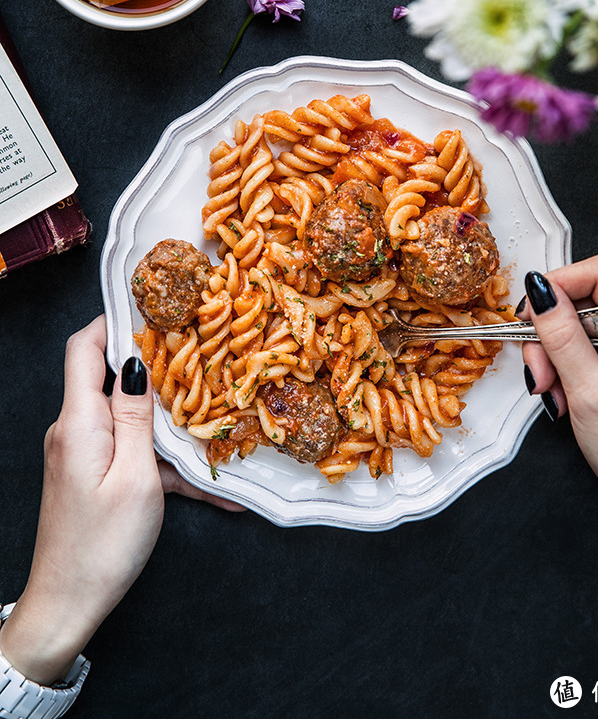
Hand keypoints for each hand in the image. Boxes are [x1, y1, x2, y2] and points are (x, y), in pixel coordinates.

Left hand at [0, 316, 241, 685]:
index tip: (156, 305)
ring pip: (128, 414)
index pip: (84, 347)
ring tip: (216, 413)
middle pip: (108, 375)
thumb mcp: (134, 477)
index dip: (115, 319)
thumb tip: (138, 361)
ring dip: (169, 416)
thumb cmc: (102, 545)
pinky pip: (132, 452)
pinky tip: (212, 482)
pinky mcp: (93, 474)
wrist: (67, 606)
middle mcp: (75, 429)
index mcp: (80, 421)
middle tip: (201, 351)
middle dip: (155, 361)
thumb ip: (138, 416)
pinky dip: (166, 461)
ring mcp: (83, 452)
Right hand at [521, 255, 597, 683]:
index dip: (556, 287)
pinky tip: (567, 395)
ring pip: (583, 323)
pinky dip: (571, 366)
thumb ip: (561, 335)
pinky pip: (592, 343)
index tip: (526, 315)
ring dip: (557, 356)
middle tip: (539, 375)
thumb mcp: (588, 391)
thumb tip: (537, 289)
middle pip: (586, 300)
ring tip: (554, 394)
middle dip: (553, 335)